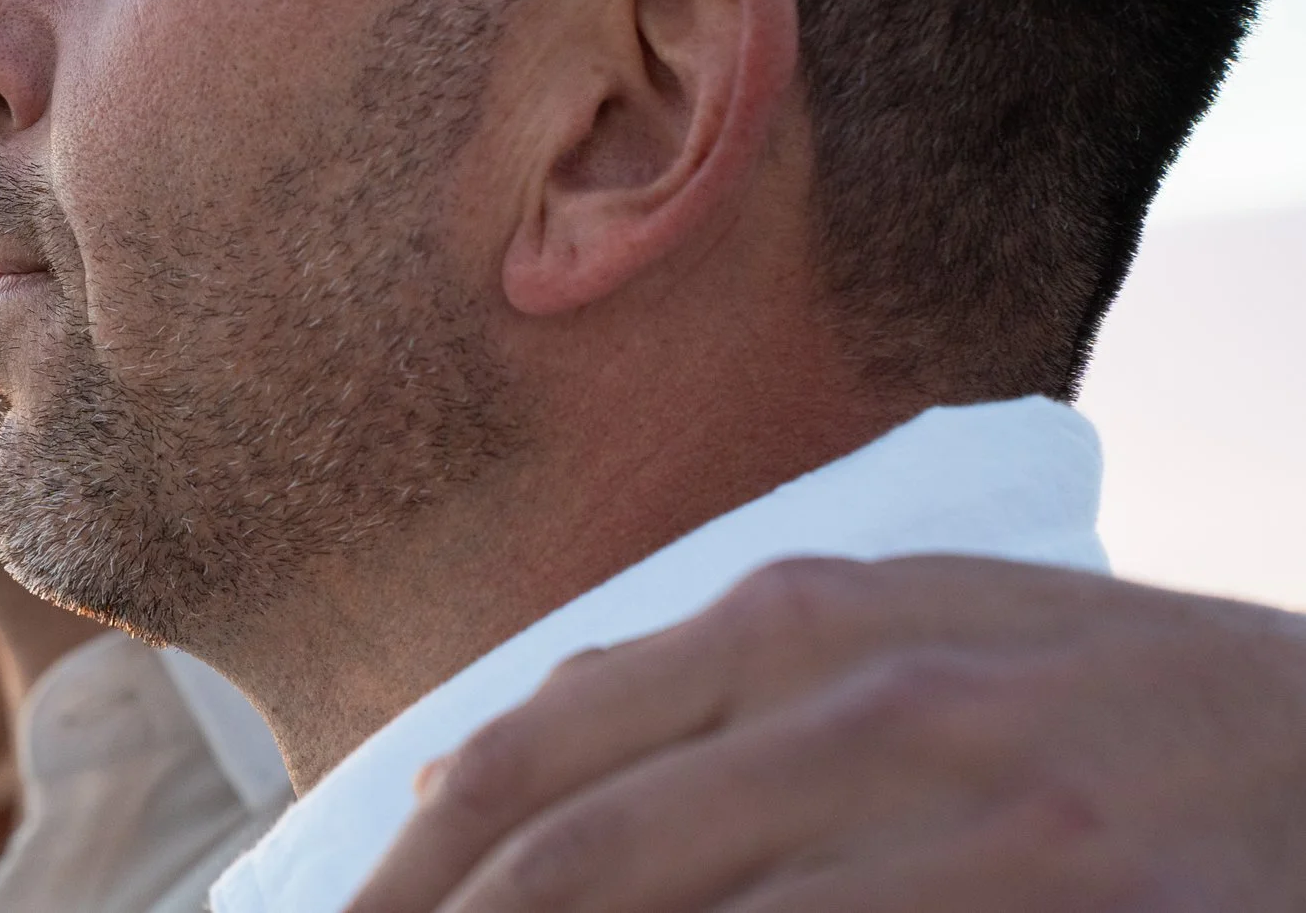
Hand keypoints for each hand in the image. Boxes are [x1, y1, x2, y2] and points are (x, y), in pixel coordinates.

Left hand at [344, 556, 1305, 911]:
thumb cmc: (1089, 694)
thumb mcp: (894, 631)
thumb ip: (694, 687)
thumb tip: (464, 778)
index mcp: (797, 616)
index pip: (534, 747)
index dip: (411, 863)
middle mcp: (861, 701)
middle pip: (579, 857)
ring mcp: (972, 815)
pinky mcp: (1069, 903)